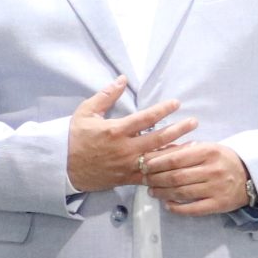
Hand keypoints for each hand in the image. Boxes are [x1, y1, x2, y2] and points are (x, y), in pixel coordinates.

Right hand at [68, 79, 193, 194]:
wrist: (63, 167)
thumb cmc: (75, 138)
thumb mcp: (86, 112)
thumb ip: (106, 95)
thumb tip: (123, 79)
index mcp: (115, 130)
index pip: (145, 118)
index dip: (163, 110)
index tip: (177, 103)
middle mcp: (125, 148)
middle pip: (158, 138)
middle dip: (179, 129)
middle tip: (194, 122)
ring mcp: (127, 165)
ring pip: (158, 159)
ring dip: (177, 152)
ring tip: (194, 144)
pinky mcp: (127, 179)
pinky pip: (151, 177)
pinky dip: (166, 172)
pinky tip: (178, 167)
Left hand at [145, 141, 252, 215]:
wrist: (250, 177)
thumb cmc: (222, 160)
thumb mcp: (207, 148)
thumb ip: (184, 150)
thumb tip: (156, 153)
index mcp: (208, 152)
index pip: (176, 158)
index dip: (156, 163)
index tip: (144, 165)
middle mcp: (213, 170)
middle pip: (176, 176)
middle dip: (155, 179)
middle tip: (144, 180)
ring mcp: (216, 188)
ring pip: (182, 192)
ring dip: (163, 193)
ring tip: (152, 192)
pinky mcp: (219, 204)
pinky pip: (193, 209)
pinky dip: (177, 208)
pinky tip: (167, 205)